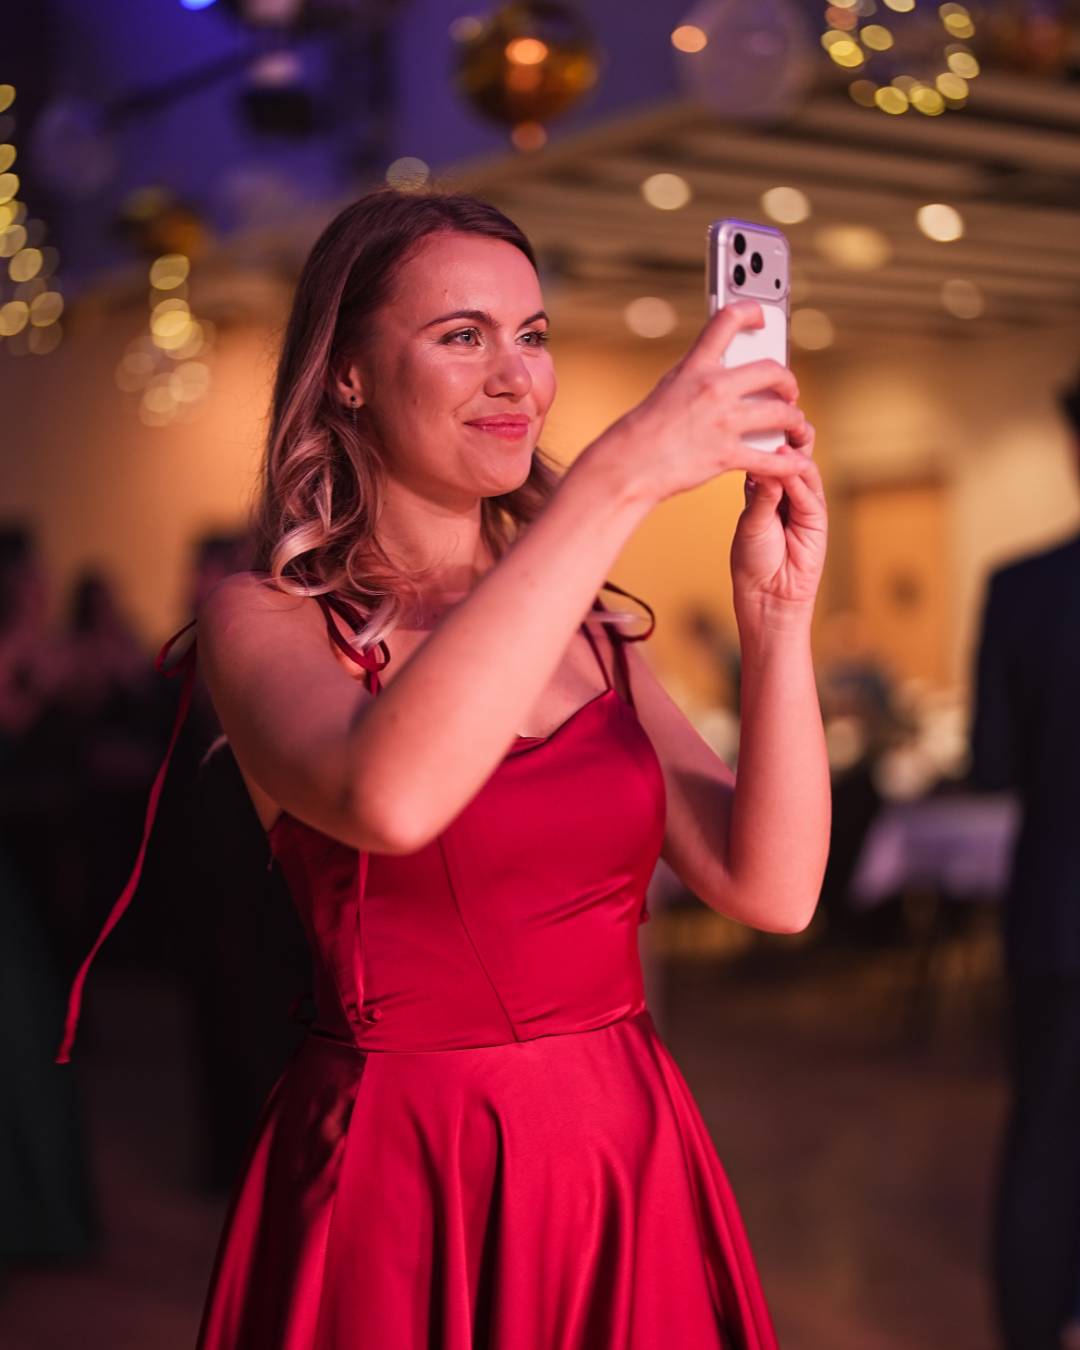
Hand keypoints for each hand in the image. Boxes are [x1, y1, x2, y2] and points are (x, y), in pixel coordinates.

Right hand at [585, 301, 808, 506]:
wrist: (628, 464)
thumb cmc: (643, 430)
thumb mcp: (668, 387)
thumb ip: (696, 375)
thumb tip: (716, 370)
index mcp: (695, 367)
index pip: (726, 321)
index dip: (750, 311)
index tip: (763, 316)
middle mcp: (713, 388)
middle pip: (771, 371)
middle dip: (788, 382)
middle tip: (789, 391)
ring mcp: (722, 422)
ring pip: (780, 413)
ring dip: (794, 419)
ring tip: (794, 425)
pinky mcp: (726, 455)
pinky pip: (770, 457)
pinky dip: (787, 462)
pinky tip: (795, 461)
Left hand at [730, 420, 826, 623]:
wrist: (767, 597)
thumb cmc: (753, 562)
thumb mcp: (750, 523)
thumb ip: (760, 495)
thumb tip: (764, 462)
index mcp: (766, 491)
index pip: (768, 457)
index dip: (764, 438)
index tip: (755, 416)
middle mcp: (787, 495)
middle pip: (792, 458)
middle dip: (788, 436)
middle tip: (779, 416)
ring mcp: (805, 506)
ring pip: (804, 472)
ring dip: (796, 454)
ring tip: (785, 439)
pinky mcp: (817, 521)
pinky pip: (809, 496)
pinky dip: (799, 480)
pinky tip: (789, 465)